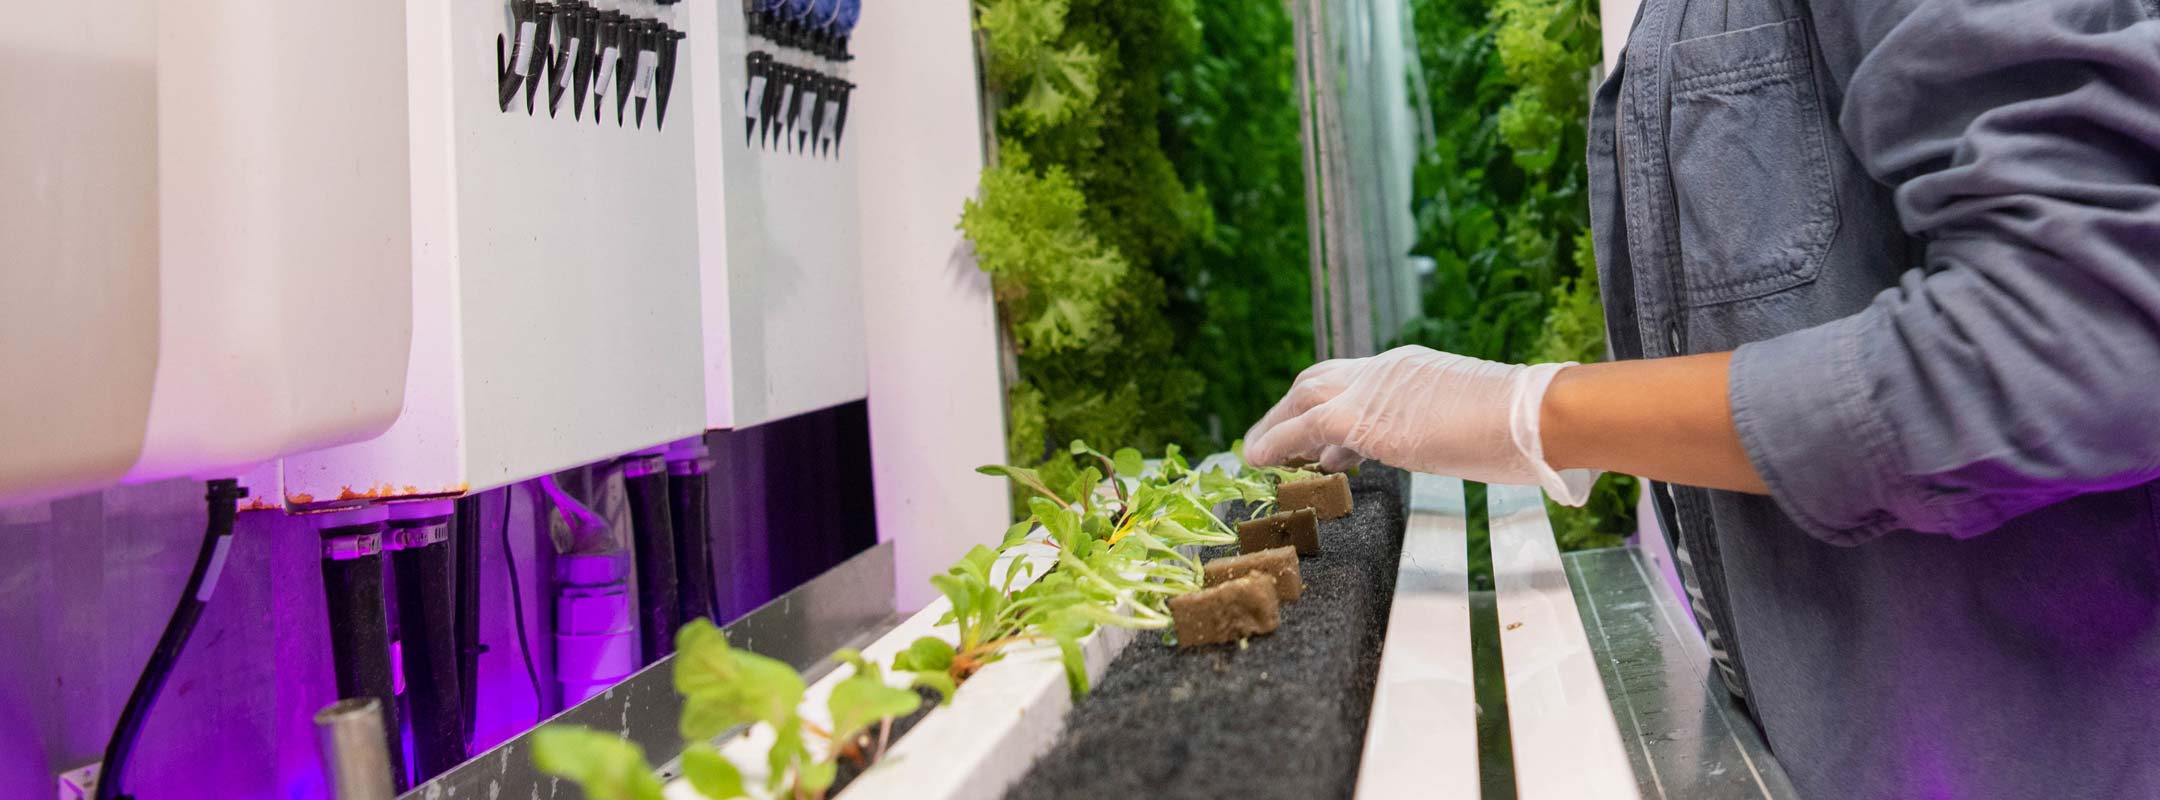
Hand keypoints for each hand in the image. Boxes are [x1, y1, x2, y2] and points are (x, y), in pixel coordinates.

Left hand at [1243, 345, 1597, 503]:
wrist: (1534, 416)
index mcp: (1410, 368)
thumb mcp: (1465, 423)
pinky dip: (1277, 440)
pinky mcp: (1365, 416)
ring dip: (1275, 423)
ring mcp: (1373, 388)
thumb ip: (1433, 430)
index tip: (1314, 437)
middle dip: (1289, 409)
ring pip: (1304, 395)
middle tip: (1270, 440)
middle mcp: (1385, 369)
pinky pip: (1305, 426)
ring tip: (1255, 453)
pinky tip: (1259, 459)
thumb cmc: (1520, 427)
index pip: (1353, 380)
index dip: (1325, 405)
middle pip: (1318, 380)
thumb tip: (1419, 446)